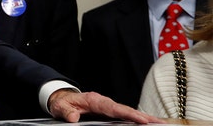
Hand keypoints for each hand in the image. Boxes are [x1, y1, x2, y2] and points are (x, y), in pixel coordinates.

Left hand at [48, 90, 164, 123]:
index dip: (128, 114)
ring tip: (160, 124)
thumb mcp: (61, 107)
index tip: (142, 120)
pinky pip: (124, 115)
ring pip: (128, 112)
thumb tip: (73, 117)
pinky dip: (136, 119)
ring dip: (144, 118)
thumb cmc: (63, 102)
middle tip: (160, 123)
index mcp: (94, 100)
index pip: (114, 108)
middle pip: (126, 109)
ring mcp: (107, 107)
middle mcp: (103, 102)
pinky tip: (147, 123)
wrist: (62, 99)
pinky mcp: (109, 112)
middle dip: (144, 116)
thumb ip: (67, 112)